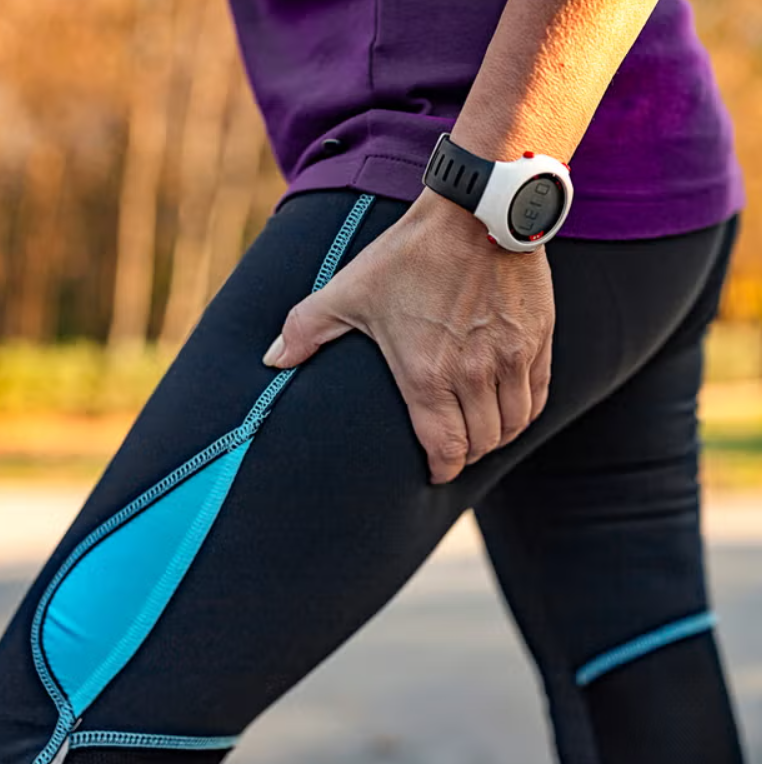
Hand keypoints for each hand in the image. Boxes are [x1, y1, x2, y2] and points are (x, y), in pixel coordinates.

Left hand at [262, 189, 554, 483]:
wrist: (475, 211)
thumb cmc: (409, 254)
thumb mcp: (349, 290)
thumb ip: (305, 329)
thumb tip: (271, 360)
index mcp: (426, 373)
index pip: (445, 449)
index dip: (441, 470)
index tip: (436, 472)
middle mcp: (474, 373)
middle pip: (481, 443)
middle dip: (466, 455)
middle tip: (454, 450)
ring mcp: (512, 356)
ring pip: (514, 425)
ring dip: (497, 437)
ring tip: (482, 433)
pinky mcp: (538, 338)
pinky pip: (538, 394)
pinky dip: (525, 412)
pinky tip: (510, 408)